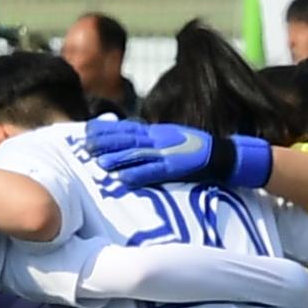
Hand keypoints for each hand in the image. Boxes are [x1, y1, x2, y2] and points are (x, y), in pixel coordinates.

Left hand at [83, 118, 268, 196]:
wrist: (222, 155)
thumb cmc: (195, 150)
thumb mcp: (171, 139)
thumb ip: (152, 140)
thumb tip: (131, 144)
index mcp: (157, 131)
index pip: (127, 128)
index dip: (107, 129)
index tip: (87, 130)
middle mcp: (160, 138)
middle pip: (128, 139)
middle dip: (106, 142)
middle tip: (85, 147)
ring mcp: (168, 152)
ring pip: (138, 154)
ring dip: (118, 159)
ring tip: (99, 164)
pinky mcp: (176, 167)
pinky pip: (154, 171)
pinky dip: (138, 175)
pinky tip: (124, 179)